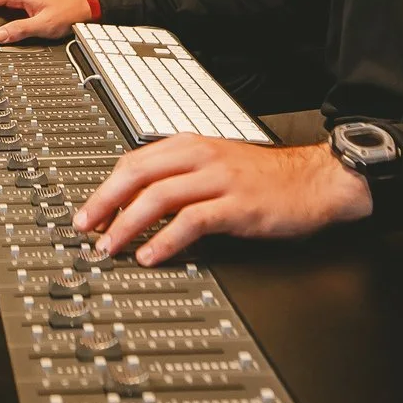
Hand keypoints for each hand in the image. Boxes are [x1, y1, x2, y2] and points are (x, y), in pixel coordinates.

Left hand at [74, 137, 372, 264]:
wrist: (316, 181)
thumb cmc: (266, 179)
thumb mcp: (217, 166)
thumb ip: (181, 175)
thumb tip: (139, 202)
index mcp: (191, 146)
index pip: (134, 161)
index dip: (106, 188)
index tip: (89, 212)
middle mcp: (201, 157)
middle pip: (137, 175)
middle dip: (105, 203)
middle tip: (86, 229)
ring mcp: (219, 180)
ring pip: (159, 196)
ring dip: (128, 224)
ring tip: (111, 248)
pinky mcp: (237, 206)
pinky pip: (193, 221)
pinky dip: (167, 240)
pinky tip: (152, 255)